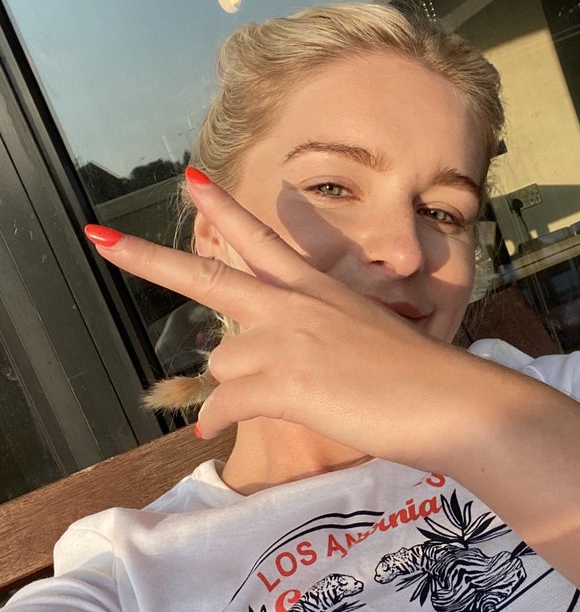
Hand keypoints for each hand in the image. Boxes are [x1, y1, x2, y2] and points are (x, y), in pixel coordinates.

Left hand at [84, 178, 501, 472]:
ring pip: (222, 363)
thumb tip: (282, 368)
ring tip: (273, 400)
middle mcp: (294, 305)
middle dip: (145, 257)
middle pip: (208, 276)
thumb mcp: (367, 338)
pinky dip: (215, 421)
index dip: (223, 210)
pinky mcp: (284, 382)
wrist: (451, 400)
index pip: (262, 238)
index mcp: (316, 288)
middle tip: (96, 235)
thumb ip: (320, 341)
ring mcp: (286, 340)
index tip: (190, 179)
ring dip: (236, 386)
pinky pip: (225, 404)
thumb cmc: (421, 376)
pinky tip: (209, 432)